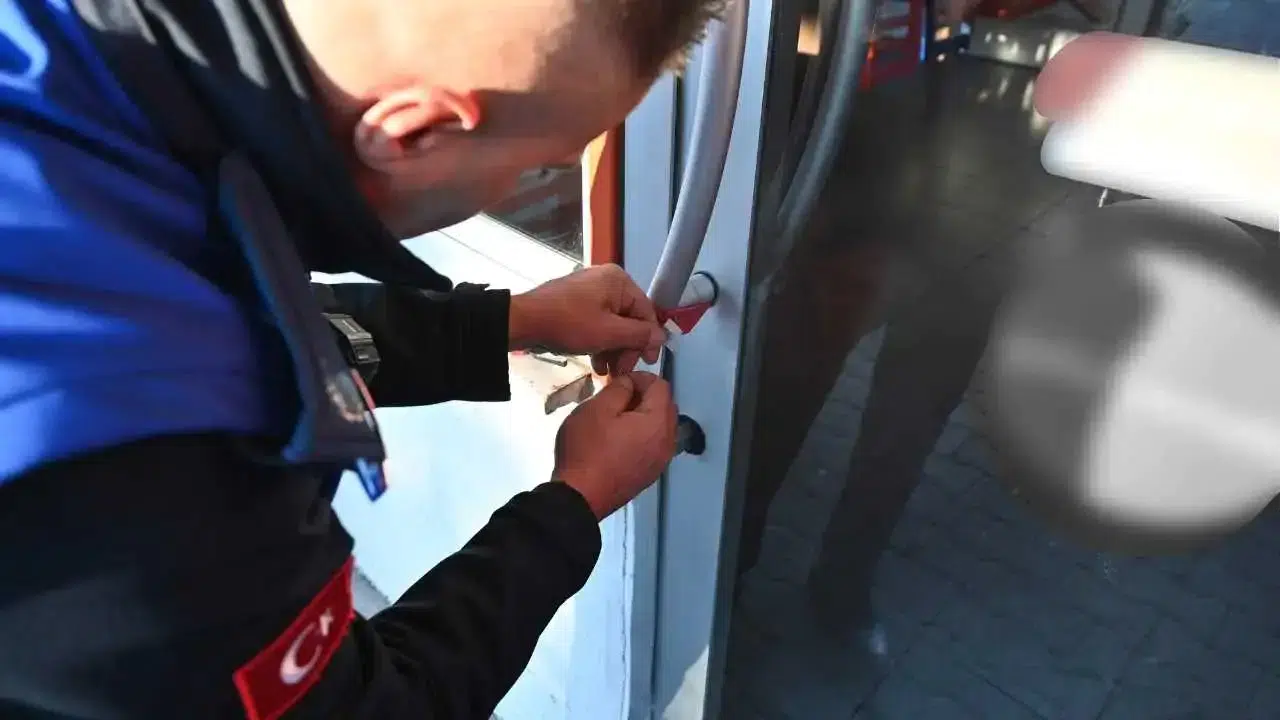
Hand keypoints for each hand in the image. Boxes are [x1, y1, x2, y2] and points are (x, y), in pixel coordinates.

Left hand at [510, 264, 665, 375]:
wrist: (523, 322)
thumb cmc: (568, 324)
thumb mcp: (608, 333)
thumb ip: (639, 335)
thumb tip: (663, 337)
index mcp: (618, 281)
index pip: (646, 312)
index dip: (648, 339)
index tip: (646, 363)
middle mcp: (607, 282)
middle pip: (629, 319)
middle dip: (626, 348)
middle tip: (620, 371)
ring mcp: (590, 292)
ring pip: (613, 325)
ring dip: (613, 350)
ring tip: (606, 371)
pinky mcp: (576, 304)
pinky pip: (597, 324)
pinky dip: (599, 343)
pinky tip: (596, 364)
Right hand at [553, 372, 677, 519]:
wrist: (579, 498)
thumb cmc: (586, 450)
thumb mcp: (596, 409)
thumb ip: (618, 389)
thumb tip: (629, 384)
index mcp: (658, 423)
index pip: (661, 386)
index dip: (640, 377)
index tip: (618, 382)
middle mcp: (667, 442)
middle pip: (665, 406)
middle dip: (644, 396)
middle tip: (616, 398)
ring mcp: (660, 461)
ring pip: (660, 426)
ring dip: (642, 416)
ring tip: (614, 419)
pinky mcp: (650, 474)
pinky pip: (653, 444)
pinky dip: (641, 435)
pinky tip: (617, 440)